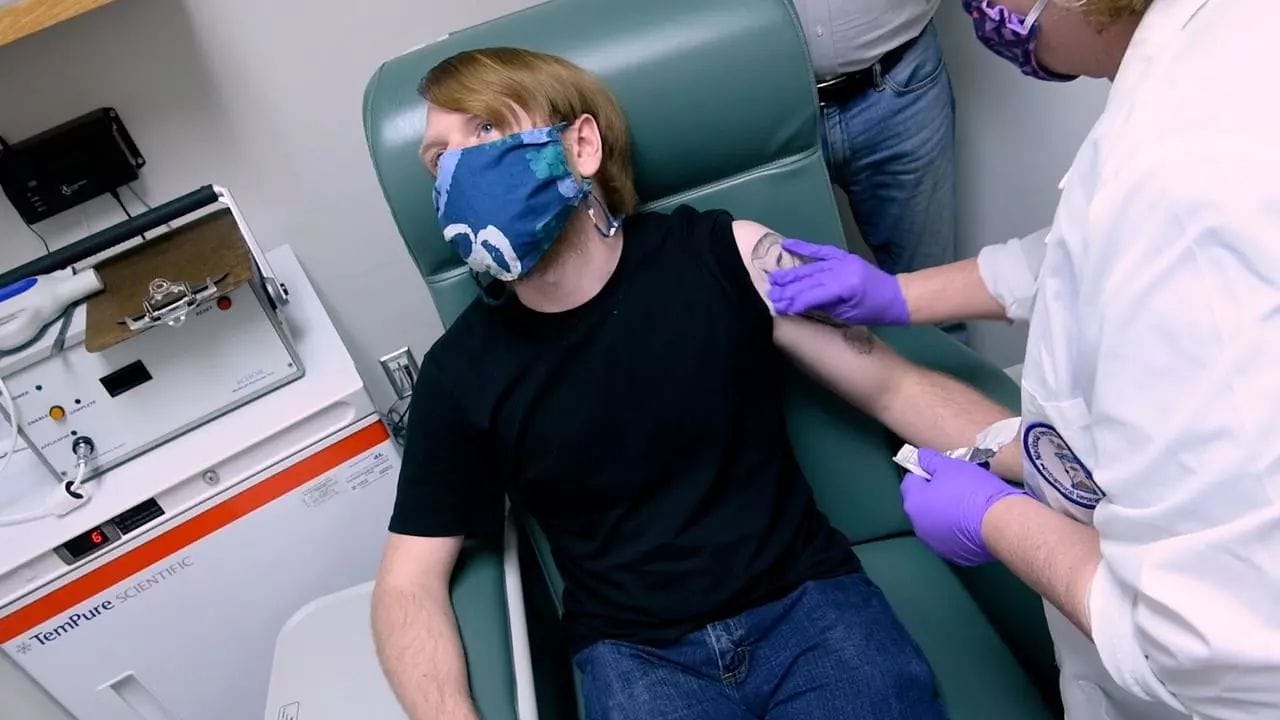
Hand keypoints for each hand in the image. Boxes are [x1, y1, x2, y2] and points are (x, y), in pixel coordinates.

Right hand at [766, 238, 909, 325]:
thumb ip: (824, 306)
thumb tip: (799, 303)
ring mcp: (841, 260)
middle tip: (769, 294)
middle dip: (787, 288)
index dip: (794, 301)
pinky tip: (786, 244)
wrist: (895, 295)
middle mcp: (841, 269)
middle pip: (808, 279)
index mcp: (844, 287)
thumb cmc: (873, 311)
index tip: (777, 307)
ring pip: (810, 267)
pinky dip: (803, 246)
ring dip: (790, 273)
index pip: (812, 295)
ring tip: (772, 279)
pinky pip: (820, 250)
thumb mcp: (847, 314)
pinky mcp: (842, 255)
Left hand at [900, 448, 1028, 565]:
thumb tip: (919, 457)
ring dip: (947, 512)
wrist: (1001, 524)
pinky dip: (959, 529)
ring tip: (969, 502)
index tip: (941, 469)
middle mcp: (919, 527)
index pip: (910, 481)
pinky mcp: (955, 556)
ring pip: (937, 522)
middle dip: (936, 493)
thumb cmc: (972, 491)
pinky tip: (975, 521)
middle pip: (923, 503)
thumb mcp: (950, 467)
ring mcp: (937, 544)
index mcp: (914, 504)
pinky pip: (953, 536)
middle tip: (957, 483)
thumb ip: (931, 461)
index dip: (924, 472)